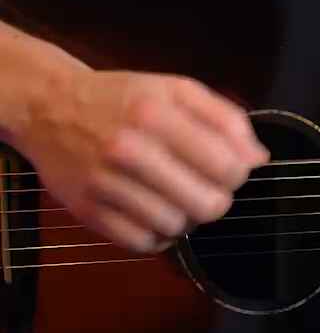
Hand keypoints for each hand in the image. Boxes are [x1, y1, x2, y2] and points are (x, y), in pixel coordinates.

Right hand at [14, 70, 268, 253]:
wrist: (48, 107)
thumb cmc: (123, 99)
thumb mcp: (177, 90)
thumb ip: (225, 118)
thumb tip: (258, 158)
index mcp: (157, 114)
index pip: (227, 166)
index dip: (239, 173)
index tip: (229, 168)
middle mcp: (129, 150)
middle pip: (208, 204)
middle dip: (218, 199)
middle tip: (206, 187)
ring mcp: (105, 184)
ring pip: (177, 227)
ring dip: (186, 217)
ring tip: (177, 196)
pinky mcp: (87, 212)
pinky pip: (143, 243)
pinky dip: (157, 234)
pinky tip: (154, 211)